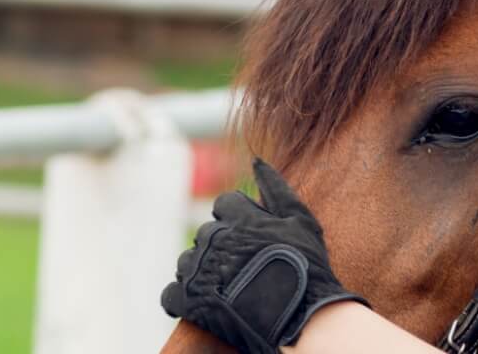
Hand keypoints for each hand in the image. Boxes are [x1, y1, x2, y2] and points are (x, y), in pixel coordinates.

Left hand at [161, 160, 366, 353]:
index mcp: (238, 216)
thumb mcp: (301, 220)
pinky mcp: (189, 301)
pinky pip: (171, 295)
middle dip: (221, 247)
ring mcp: (199, 270)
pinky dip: (183, 299)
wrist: (303, 317)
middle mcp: (214, 238)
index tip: (253, 240)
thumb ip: (276, 187)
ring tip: (229, 289)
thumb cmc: (306, 266)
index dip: (238, 221)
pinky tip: (205, 304)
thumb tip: (255, 159)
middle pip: (205, 234)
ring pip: (187, 262)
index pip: (223, 205)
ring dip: (202, 272)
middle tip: (246, 269)